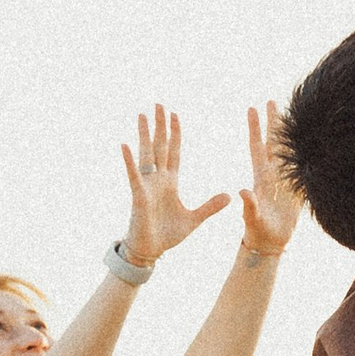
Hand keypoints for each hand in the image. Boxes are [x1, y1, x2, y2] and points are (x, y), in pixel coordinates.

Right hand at [119, 109, 228, 268]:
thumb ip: (210, 206)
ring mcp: (147, 185)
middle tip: (160, 104)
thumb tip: (229, 195)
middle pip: (160, 146)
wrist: (151, 251)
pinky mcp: (138, 195)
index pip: (173, 152)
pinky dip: (130, 161)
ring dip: (144, 135)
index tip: (175, 115)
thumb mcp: (194, 219)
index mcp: (170, 182)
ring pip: (146, 154)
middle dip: (160, 126)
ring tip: (142, 115)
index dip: (175, 134)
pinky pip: (134, 175)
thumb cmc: (168, 235)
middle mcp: (157, 179)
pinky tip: (125, 145)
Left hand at [237, 101, 302, 261]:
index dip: (255, 128)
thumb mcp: (251, 219)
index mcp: (261, 177)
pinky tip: (309, 141)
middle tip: (272, 100)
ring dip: (289, 134)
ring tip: (292, 115)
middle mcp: (272, 175)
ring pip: (287, 152)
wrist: (269, 243)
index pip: (257, 146)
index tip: (252, 108)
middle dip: (273, 122)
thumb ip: (249, 206)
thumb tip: (243, 191)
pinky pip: (301, 167)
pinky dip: (305, 153)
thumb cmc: (257, 232)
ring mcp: (284, 181)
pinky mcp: (295, 189)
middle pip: (273, 142)